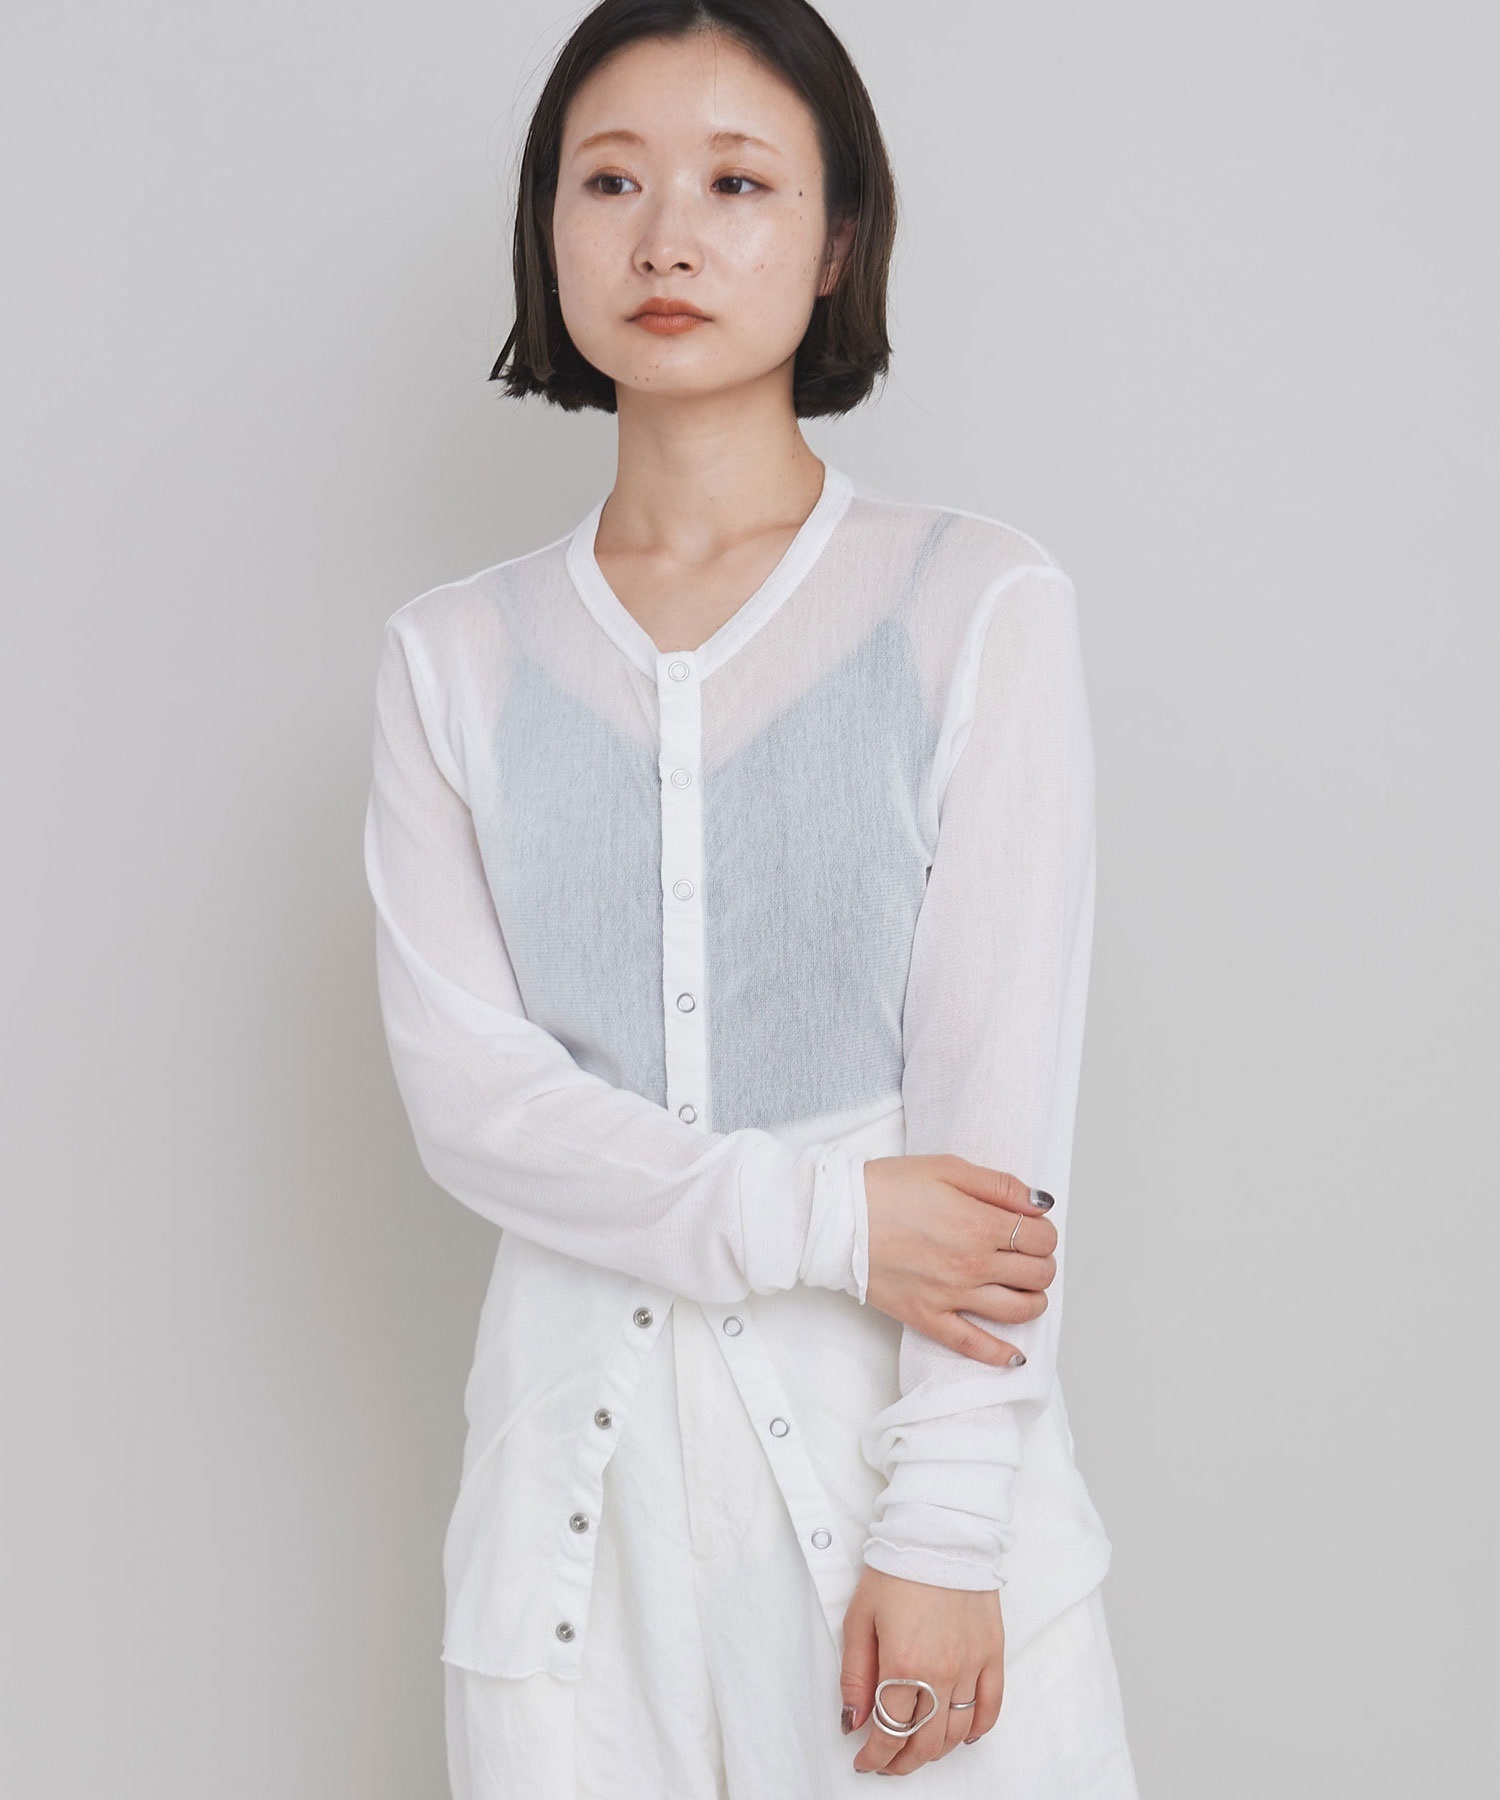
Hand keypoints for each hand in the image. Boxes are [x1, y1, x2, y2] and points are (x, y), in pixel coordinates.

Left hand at [840, 1565, 1004, 1773]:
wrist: (939, 1532)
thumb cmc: (895, 1569)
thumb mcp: (859, 1618)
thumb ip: (855, 1675)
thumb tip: (854, 1721)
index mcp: (903, 1663)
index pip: (890, 1731)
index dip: (876, 1756)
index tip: (865, 1760)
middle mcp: (941, 1671)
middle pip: (925, 1741)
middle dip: (902, 1761)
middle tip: (887, 1761)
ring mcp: (972, 1664)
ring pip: (956, 1731)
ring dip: (935, 1751)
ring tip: (916, 1749)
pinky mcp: (993, 1652)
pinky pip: (990, 1707)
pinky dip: (976, 1729)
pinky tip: (961, 1735)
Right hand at [861, 1155, 1056, 1366]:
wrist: (836, 1217)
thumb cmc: (886, 1188)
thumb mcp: (946, 1167)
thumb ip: (999, 1185)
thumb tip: (1040, 1204)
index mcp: (979, 1224)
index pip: (1041, 1238)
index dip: (1044, 1231)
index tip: (1031, 1227)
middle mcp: (972, 1265)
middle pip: (1037, 1275)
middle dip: (1042, 1262)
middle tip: (1028, 1254)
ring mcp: (951, 1296)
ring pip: (1018, 1311)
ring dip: (1034, 1301)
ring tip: (1025, 1290)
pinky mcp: (928, 1318)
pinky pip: (973, 1346)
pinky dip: (1001, 1355)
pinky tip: (1015, 1354)